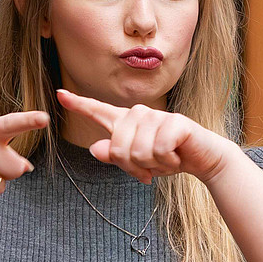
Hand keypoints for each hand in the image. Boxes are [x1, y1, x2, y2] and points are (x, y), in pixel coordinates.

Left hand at [55, 89, 233, 184]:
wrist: (203, 159)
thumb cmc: (169, 158)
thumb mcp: (139, 163)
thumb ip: (116, 156)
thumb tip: (93, 149)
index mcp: (127, 122)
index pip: (98, 111)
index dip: (78, 104)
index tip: (59, 94)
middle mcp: (139, 114)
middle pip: (117, 148)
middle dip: (134, 167)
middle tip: (152, 167)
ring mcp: (157, 115)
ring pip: (137, 152)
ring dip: (154, 166)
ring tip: (167, 159)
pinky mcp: (175, 122)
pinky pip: (158, 151)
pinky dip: (168, 162)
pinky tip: (177, 156)